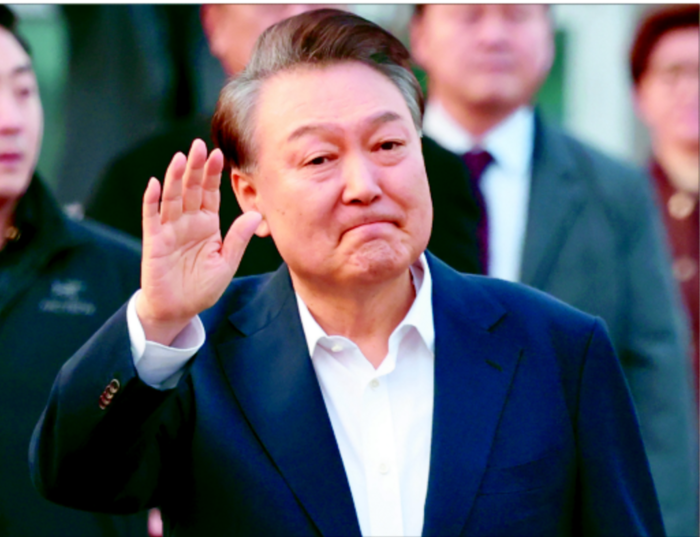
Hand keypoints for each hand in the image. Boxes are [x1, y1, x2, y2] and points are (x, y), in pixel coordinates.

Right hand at [137, 139, 261, 344]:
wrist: (178, 309)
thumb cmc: (202, 286)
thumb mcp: (226, 262)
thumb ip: (238, 238)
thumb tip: (257, 215)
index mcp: (207, 224)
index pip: (210, 194)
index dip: (214, 175)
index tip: (220, 155)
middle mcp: (187, 222)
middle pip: (191, 190)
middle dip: (196, 168)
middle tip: (199, 146)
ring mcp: (169, 230)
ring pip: (172, 198)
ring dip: (175, 178)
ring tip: (181, 158)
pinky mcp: (154, 241)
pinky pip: (152, 218)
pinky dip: (152, 201)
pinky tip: (153, 184)